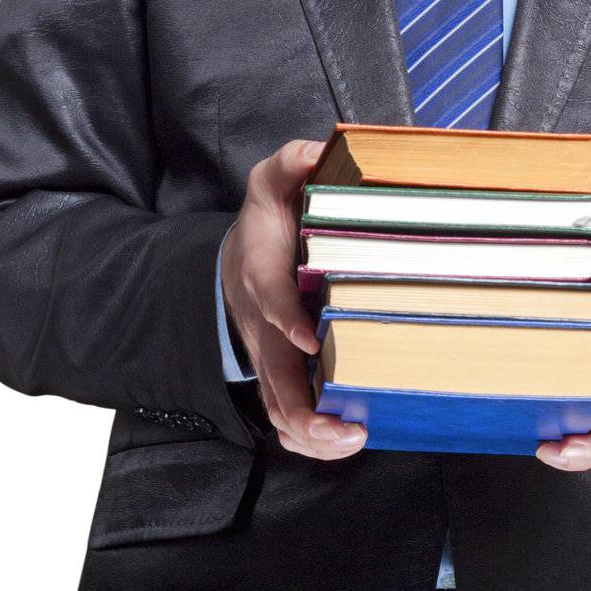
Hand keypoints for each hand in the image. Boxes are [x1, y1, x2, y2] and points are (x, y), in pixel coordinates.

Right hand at [220, 137, 367, 459]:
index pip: (271, 304)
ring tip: (353, 441)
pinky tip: (347, 441)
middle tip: (348, 430)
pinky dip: (311, 439)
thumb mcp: (272, 183)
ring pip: (281, 411)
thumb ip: (291, 163)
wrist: (238, 258)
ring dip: (313, 436)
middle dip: (308, 413)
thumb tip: (316, 149)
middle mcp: (264, 328)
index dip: (288, 322)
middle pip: (275, 382)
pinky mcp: (281, 374)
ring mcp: (270, 357)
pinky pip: (287, 418)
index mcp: (262, 277)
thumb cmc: (267, 222)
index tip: (313, 336)